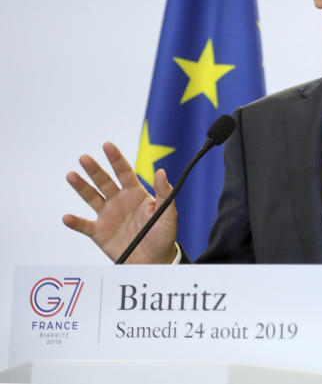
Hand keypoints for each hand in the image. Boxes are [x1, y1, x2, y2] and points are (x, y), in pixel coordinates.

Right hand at [62, 142, 178, 263]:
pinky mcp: (99, 232)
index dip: (116, 159)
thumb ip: (164, 193)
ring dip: (81, 187)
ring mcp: (107, 215)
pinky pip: (84, 225)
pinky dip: (75, 222)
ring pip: (91, 198)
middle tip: (85, 158)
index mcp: (135, 194)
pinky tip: (68, 217)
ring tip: (71, 176)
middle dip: (95, 170)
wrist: (155, 260)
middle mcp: (119, 201)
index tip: (107, 145)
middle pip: (104, 182)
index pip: (124, 172)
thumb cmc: (163, 235)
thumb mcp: (168, 213)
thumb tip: (161, 172)